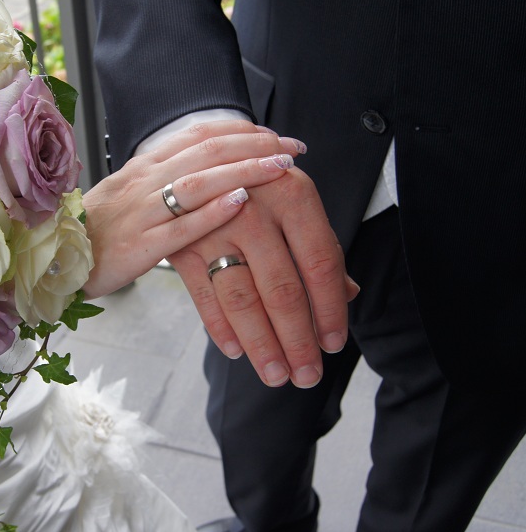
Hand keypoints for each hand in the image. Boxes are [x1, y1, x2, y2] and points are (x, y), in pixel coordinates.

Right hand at [82, 120, 305, 297]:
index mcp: (143, 166)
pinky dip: (212, 213)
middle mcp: (143, 181)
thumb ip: (164, 180)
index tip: (276, 135)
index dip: (242, 131)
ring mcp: (140, 212)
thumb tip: (208, 170)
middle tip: (293, 148)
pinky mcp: (137, 247)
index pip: (198, 135)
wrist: (51, 257)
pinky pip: (179, 227)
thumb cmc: (97, 230)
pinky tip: (241, 204)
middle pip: (205, 152)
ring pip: (197, 183)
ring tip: (280, 168)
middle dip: (255, 146)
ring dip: (244, 171)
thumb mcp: (129, 195)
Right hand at [168, 162, 358, 388]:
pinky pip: (204, 295)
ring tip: (276, 375)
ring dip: (261, 344)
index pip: (320, 262)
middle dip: (297, 340)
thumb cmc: (258, 184)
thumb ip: (320, 248)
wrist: (194, 156)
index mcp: (292, 192)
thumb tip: (349, 294)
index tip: (334, 344)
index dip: (330, 309)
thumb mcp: (293, 202)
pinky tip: (236, 351)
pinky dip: (220, 327)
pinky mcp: (181, 244)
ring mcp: (212, 227)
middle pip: (282, 289)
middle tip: (307, 376)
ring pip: (242, 298)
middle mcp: (253, 207)